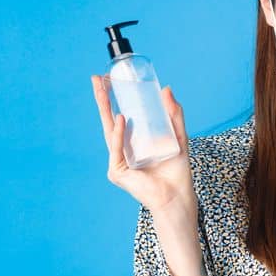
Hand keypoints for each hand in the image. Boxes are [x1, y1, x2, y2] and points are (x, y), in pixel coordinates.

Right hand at [92, 74, 196, 216]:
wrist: (177, 197)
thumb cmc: (176, 171)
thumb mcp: (178, 137)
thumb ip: (173, 115)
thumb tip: (166, 88)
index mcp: (134, 143)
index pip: (120, 117)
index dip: (114, 99)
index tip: (109, 80)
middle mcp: (123, 150)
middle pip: (109, 120)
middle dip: (102, 99)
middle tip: (97, 79)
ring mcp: (117, 161)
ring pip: (109, 131)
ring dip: (105, 109)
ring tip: (102, 89)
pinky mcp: (117, 171)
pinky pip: (117, 148)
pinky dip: (119, 134)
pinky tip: (121, 118)